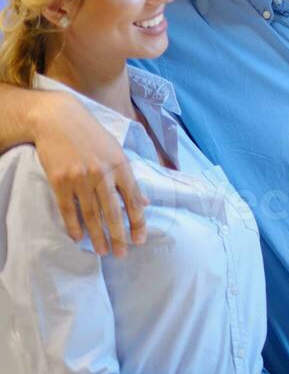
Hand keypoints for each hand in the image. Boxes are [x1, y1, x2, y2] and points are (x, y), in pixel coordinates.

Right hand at [34, 92, 146, 255]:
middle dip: (119, 236)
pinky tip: (79, 238)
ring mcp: (80, 178)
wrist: (58, 119)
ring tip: (103, 251)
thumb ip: (130, 178)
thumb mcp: (117, 151)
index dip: (138, 222)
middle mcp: (102, 174)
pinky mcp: (59, 181)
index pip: (133, 200)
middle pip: (113, 212)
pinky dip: (74, 225)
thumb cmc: (92, 135)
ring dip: (98, 236)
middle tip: (122, 254)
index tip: (140, 239)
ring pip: (91, 214)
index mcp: (121, 166)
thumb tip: (145, 202)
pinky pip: (68, 209)